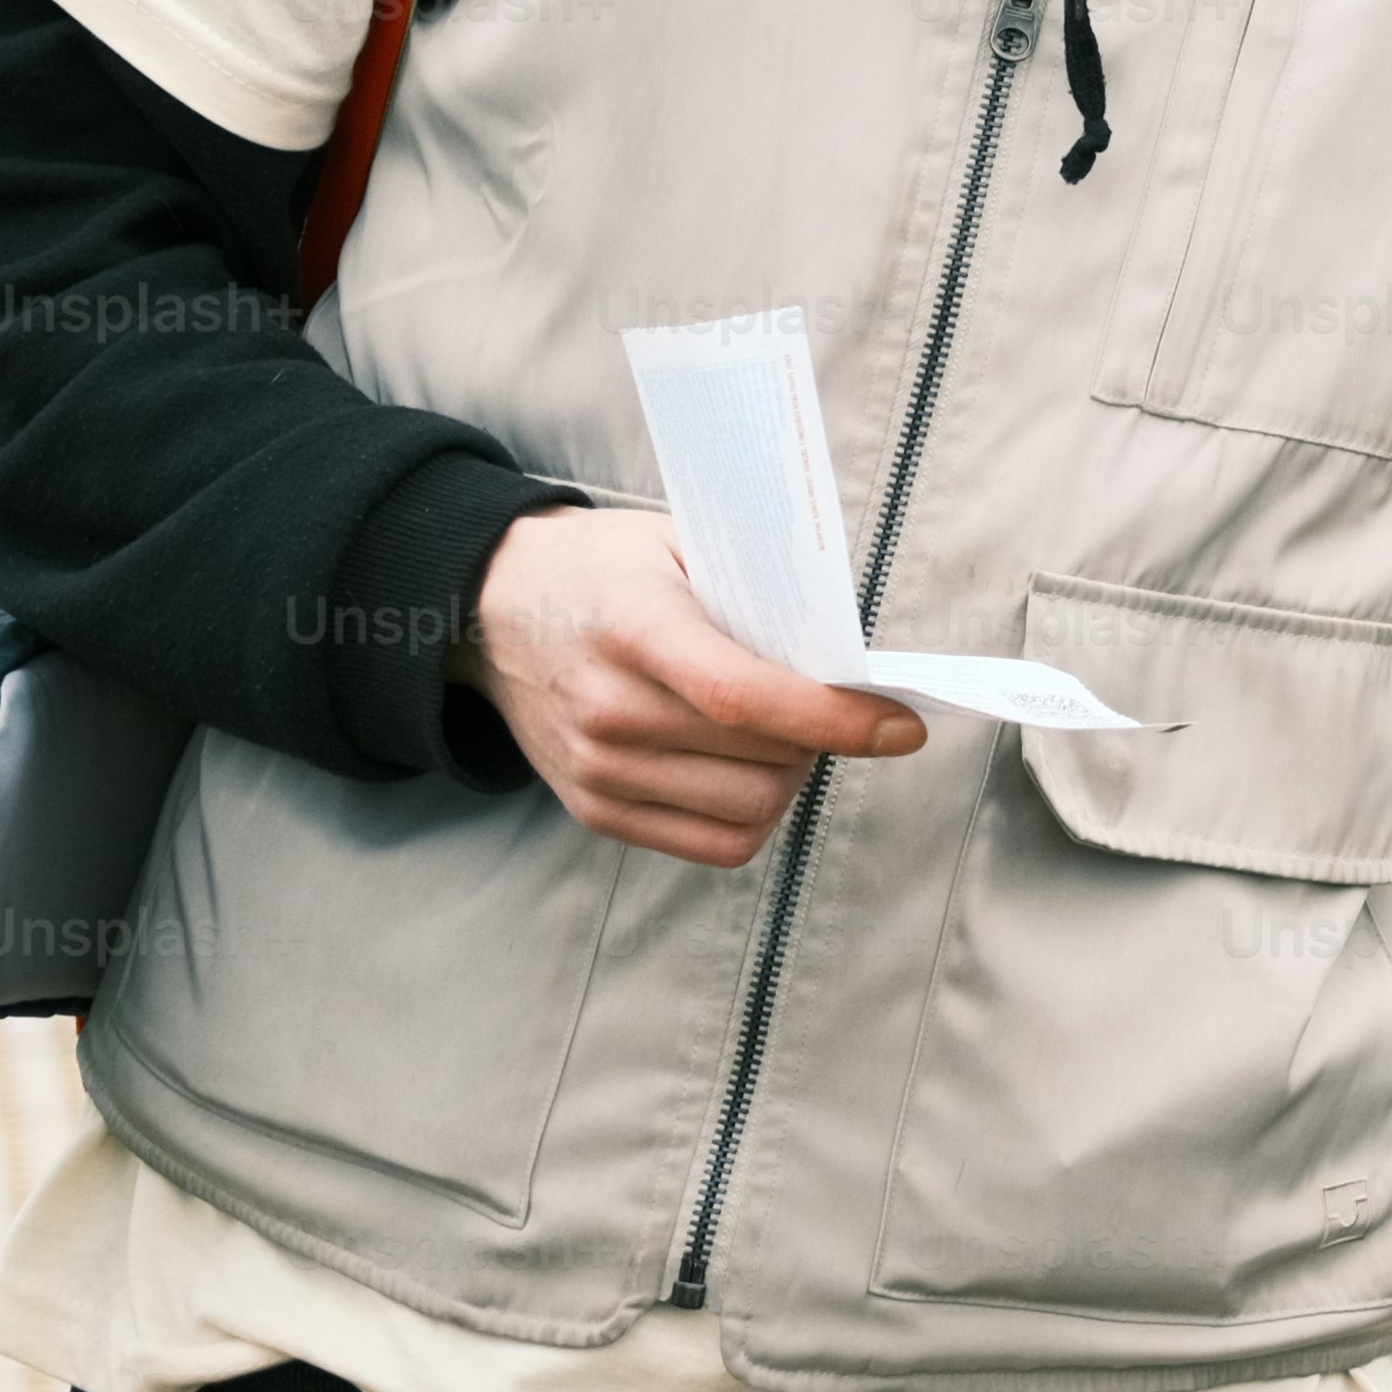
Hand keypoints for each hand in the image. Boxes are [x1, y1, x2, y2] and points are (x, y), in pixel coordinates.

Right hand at [469, 505, 928, 870]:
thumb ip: (760, 597)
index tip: (900, 727)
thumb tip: (852, 659)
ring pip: (749, 811)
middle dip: (820, 739)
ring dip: (790, 779)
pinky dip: (753, 814)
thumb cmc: (602, 570)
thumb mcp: (680, 546)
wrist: (491, 608)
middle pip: (761, 763)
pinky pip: (713, 844)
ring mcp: (596, 770)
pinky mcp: (596, 811)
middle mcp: (608, 709)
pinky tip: (746, 769)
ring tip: (779, 735)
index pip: (744, 698)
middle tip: (822, 704)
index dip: (834, 719)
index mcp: (634, 629)